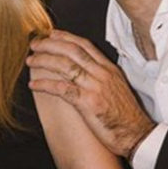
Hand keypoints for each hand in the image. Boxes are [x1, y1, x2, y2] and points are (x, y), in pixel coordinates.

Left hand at [27, 30, 155, 157]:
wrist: (137, 134)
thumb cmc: (126, 115)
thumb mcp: (117, 87)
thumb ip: (102, 75)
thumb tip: (85, 68)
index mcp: (109, 69)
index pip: (84, 45)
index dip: (65, 37)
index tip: (51, 34)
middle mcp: (101, 74)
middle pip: (71, 51)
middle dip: (50, 45)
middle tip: (35, 45)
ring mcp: (95, 87)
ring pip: (64, 66)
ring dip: (44, 61)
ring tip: (30, 61)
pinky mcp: (88, 103)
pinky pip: (62, 89)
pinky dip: (45, 84)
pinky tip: (34, 85)